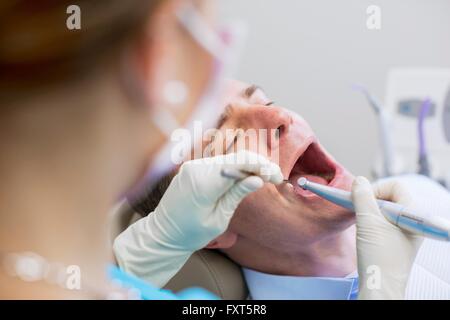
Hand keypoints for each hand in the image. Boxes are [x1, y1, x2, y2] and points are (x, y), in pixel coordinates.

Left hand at [113, 150, 282, 286]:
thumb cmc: (190, 233)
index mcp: (203, 184)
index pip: (239, 164)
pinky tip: (247, 176)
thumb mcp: (219, 219)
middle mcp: (196, 168)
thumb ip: (237, 195)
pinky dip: (235, 168)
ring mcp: (192, 166)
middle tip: (276, 178)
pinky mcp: (192, 167)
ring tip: (265, 178)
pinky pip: (218, 163)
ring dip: (248, 166)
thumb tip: (258, 179)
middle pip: (236, 158)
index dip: (262, 167)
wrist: (163, 234)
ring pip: (229, 159)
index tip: (278, 177)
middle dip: (259, 165)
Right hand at [352, 176, 422, 299]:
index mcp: (412, 213)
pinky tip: (364, 229)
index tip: (362, 200)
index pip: (396, 186)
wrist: (380, 285)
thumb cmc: (378, 255)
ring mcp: (405, 230)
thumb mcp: (368, 222)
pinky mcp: (396, 239)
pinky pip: (384, 220)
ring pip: (385, 208)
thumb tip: (359, 180)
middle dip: (371, 199)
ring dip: (370, 210)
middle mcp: (412, 219)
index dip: (376, 189)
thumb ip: (362, 197)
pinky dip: (372, 220)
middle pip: (390, 196)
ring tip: (361, 222)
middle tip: (359, 210)